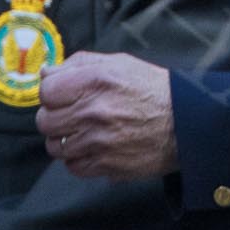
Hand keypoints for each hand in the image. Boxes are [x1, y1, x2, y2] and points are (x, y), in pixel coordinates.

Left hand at [37, 51, 178, 179]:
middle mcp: (93, 110)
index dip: (52, 93)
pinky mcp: (104, 164)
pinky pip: (72, 166)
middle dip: (55, 117)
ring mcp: (97, 141)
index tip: (62, 95)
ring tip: (84, 132)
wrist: (185, 122)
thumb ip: (79, 63)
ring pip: (55, 146)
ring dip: (65, 139)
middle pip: (45, 120)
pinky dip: (78, 159)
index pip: (46, 90)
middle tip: (72, 114)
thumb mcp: (119, 63)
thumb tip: (47, 72)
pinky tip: (94, 147)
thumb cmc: (152, 90)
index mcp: (96, 80)